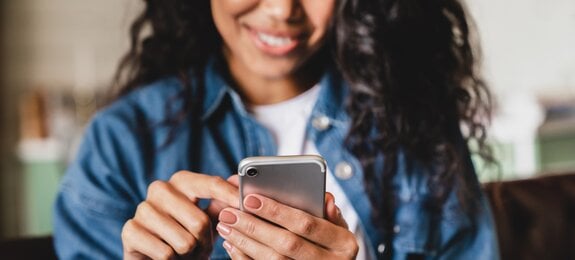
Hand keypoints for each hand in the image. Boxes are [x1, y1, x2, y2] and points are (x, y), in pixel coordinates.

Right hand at [121, 171, 239, 259]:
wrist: (154, 257)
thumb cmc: (185, 234)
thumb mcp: (207, 219)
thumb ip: (222, 202)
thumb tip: (238, 181)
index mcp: (181, 181)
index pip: (211, 184)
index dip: (230, 196)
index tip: (244, 206)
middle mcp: (160, 189)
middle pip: (200, 221)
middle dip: (205, 242)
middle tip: (201, 248)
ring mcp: (143, 208)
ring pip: (184, 241)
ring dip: (188, 254)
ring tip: (183, 252)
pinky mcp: (130, 230)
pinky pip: (165, 253)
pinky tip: (166, 257)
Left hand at [217, 192, 358, 258]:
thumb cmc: (331, 243)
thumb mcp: (337, 227)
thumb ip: (328, 213)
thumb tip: (326, 199)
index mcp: (344, 244)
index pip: (307, 224)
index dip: (278, 211)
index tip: (250, 198)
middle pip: (287, 244)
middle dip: (255, 227)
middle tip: (230, 212)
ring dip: (245, 243)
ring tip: (226, 226)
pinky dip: (245, 259)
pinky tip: (232, 245)